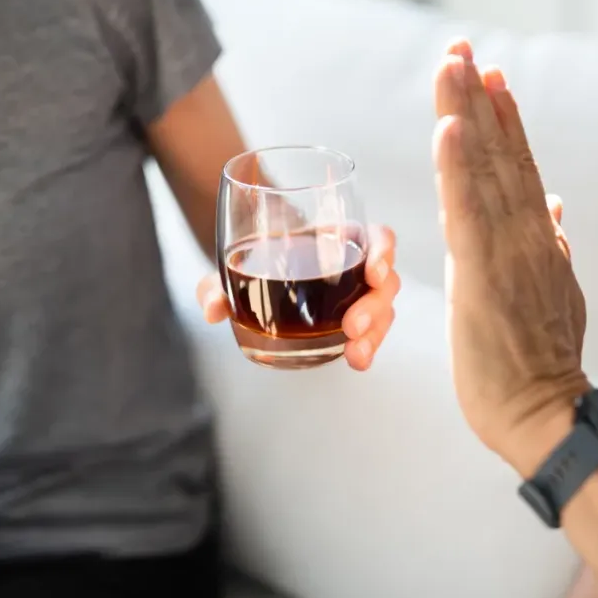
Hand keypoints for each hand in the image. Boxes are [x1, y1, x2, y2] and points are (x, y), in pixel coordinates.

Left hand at [197, 225, 400, 370]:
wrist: (256, 280)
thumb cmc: (254, 264)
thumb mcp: (230, 270)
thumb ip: (216, 285)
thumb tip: (213, 309)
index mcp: (336, 238)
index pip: (376, 236)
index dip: (383, 251)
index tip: (373, 273)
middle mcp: (354, 265)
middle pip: (385, 281)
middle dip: (374, 306)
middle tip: (351, 327)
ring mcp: (357, 296)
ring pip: (383, 310)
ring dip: (375, 333)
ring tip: (356, 355)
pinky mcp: (354, 322)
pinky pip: (372, 332)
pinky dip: (368, 346)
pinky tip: (358, 360)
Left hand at [432, 39, 590, 471]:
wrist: (549, 417)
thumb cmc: (542, 365)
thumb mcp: (554, 296)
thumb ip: (552, 248)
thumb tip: (555, 211)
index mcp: (537, 242)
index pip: (517, 170)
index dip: (504, 122)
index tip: (491, 79)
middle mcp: (526, 237)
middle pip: (500, 157)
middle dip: (480, 100)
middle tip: (464, 50)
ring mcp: (507, 254)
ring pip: (484, 173)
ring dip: (468, 115)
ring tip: (456, 65)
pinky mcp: (483, 278)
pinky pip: (467, 213)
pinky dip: (458, 169)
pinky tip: (449, 128)